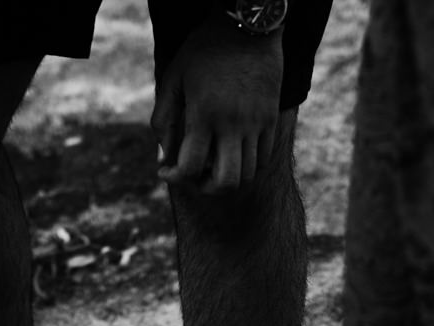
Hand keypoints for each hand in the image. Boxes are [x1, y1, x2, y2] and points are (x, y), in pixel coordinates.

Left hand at [153, 19, 282, 192]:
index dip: (174, 179)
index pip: (190, 167)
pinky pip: (263, 158)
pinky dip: (247, 165)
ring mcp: (255, 123)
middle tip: (194, 178)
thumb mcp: (173, 77)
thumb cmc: (204, 50)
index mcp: (204, 114)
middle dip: (205, 189)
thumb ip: (164, 118)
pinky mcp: (270, 119)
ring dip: (227, 179)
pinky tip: (232, 153)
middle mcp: (232, 124)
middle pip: (225, 183)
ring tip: (212, 167)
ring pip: (247, 175)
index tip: (166, 172)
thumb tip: (163, 157)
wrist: (248, 27)